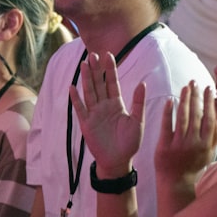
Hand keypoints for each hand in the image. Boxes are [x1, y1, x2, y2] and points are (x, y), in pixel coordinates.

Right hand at [69, 51, 144, 178]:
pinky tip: (73, 87)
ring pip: (89, 92)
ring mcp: (94, 114)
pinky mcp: (86, 124)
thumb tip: (143, 83)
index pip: (112, 83)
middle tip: (92, 54)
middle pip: (99, 84)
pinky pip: (80, 109)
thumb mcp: (137, 121)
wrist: (118, 161)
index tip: (108, 55)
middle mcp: (104, 106)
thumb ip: (138, 103)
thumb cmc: (130, 143)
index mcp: (117, 104)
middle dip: (95, 69)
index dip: (110, 69)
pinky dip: (76, 99)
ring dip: (86, 79)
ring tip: (83, 64)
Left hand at [154, 81, 216, 182]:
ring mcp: (178, 145)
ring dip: (185, 100)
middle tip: (195, 81)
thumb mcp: (209, 153)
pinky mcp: (164, 146)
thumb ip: (216, 135)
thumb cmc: (193, 165)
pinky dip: (168, 113)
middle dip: (196, 97)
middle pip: (196, 115)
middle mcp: (193, 144)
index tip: (208, 88)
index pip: (209, 118)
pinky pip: (166, 126)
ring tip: (185, 87)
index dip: (209, 102)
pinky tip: (169, 100)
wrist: (176, 183)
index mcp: (205, 144)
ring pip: (183, 118)